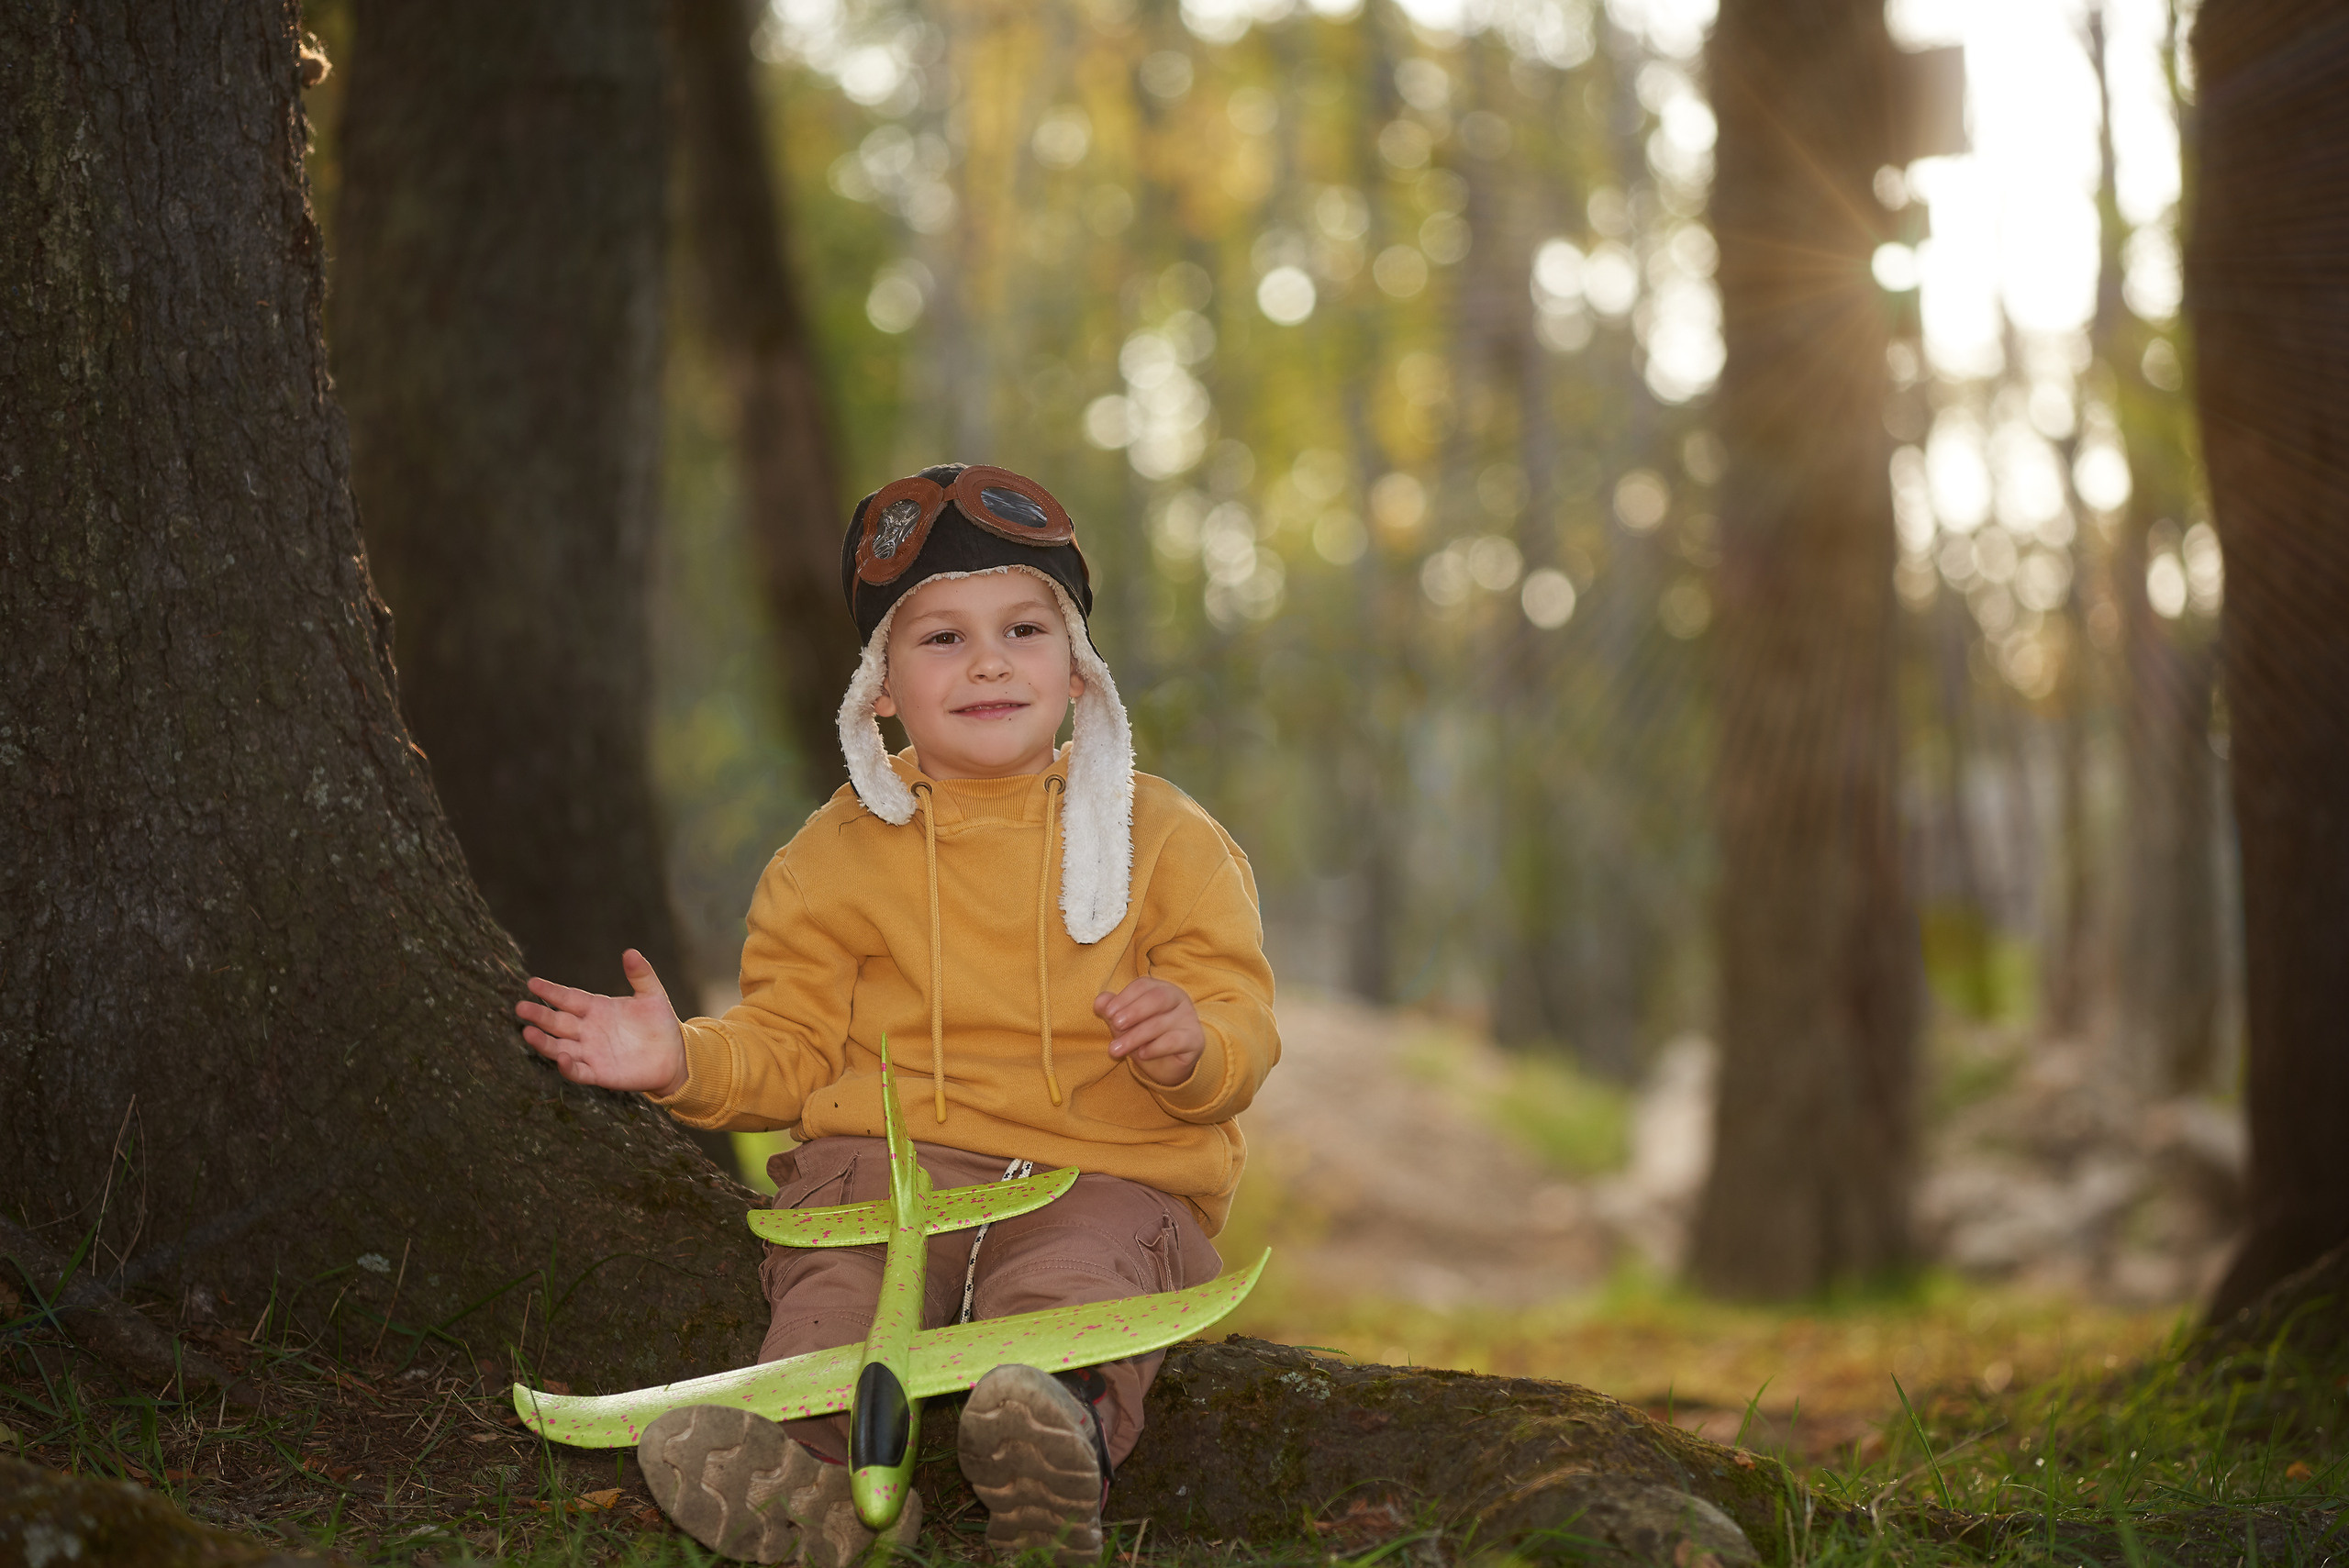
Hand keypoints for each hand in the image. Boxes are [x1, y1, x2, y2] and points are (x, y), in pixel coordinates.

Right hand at [516, 949, 688, 1096]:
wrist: (675, 1055)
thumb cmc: (659, 1023)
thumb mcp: (652, 995)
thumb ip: (641, 975)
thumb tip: (630, 952)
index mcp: (596, 1008)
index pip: (568, 998)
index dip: (551, 992)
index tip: (532, 983)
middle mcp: (588, 1030)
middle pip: (558, 1022)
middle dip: (539, 1015)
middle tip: (521, 1007)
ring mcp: (591, 1052)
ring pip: (559, 1047)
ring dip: (544, 1041)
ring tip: (527, 1032)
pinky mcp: (599, 1073)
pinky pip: (578, 1071)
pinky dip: (568, 1067)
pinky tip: (562, 1058)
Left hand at [1095, 977, 1204, 1086]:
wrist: (1168, 1066)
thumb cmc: (1145, 1038)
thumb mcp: (1125, 1024)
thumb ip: (1112, 1010)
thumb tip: (1099, 1001)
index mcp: (1161, 988)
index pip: (1143, 985)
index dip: (1124, 997)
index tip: (1107, 1013)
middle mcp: (1178, 999)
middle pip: (1157, 998)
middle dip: (1133, 1011)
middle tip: (1115, 1024)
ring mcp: (1189, 1019)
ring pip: (1161, 1023)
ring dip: (1135, 1036)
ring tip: (1115, 1049)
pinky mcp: (1195, 1040)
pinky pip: (1175, 1040)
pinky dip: (1155, 1047)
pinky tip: (1142, 1054)